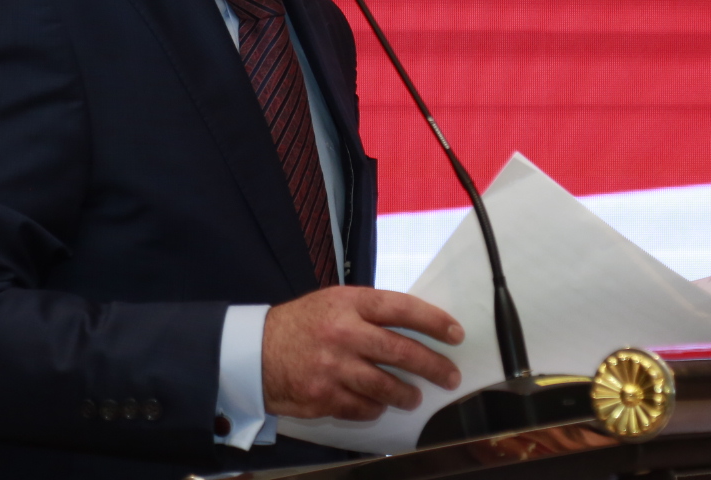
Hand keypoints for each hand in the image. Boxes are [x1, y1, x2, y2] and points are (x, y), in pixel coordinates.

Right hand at [261, 286, 463, 420]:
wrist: (254, 353)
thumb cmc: (302, 324)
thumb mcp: (334, 302)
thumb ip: (370, 311)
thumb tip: (414, 327)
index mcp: (349, 304)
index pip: (402, 309)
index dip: (434, 321)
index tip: (455, 333)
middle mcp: (344, 334)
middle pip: (401, 351)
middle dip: (433, 366)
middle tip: (451, 376)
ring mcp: (334, 368)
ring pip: (386, 386)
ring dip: (407, 394)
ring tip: (415, 396)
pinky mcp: (324, 397)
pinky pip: (363, 408)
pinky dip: (376, 408)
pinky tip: (380, 404)